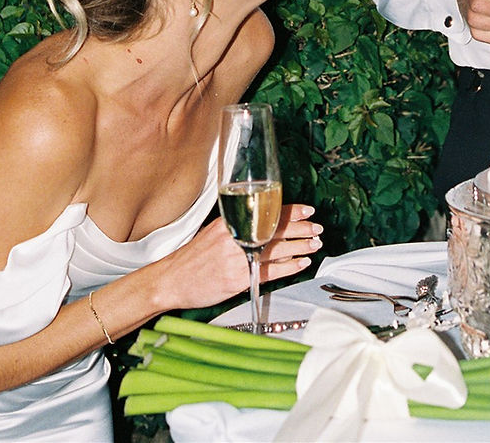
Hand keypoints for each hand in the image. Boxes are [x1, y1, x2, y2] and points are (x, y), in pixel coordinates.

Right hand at [156, 205, 322, 311]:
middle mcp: (236, 236)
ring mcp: (238, 258)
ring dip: (300, 245)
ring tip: (315, 244)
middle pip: (276, 228)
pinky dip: (289, 266)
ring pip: (278, 249)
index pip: (267, 211)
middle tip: (317, 227)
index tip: (308, 209)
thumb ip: (238, 227)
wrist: (171, 280)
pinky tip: (302, 262)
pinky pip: (271, 271)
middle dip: (301, 227)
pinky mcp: (239, 278)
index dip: (291, 210)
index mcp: (230, 222)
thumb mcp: (214, 232)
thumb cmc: (193, 258)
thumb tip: (264, 224)